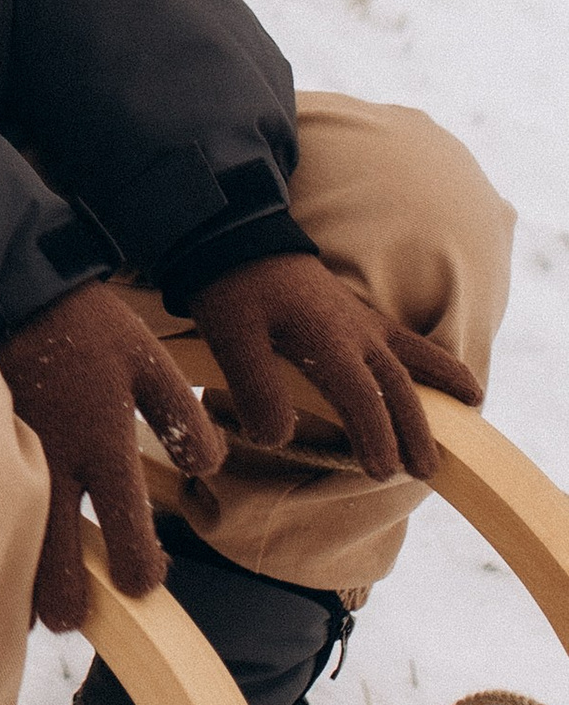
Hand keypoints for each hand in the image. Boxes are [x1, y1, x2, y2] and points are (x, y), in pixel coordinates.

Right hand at [0, 283, 226, 631]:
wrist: (8, 283)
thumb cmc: (86, 325)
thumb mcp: (150, 361)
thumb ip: (183, 418)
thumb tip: (207, 467)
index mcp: (103, 444)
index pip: (126, 536)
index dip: (138, 572)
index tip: (141, 581)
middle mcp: (56, 461)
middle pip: (57, 561)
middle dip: (66, 602)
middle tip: (71, 619)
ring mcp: (12, 456)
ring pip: (14, 542)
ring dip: (24, 575)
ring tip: (33, 601)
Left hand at [190, 252, 478, 484]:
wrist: (233, 233)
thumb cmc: (232, 289)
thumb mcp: (232, 339)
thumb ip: (255, 391)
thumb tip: (277, 439)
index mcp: (327, 341)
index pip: (363, 399)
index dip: (375, 436)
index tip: (382, 471)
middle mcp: (356, 332)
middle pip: (398, 386)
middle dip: (415, 429)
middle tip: (427, 470)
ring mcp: (361, 320)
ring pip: (415, 355)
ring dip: (442, 383)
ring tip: (472, 405)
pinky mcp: (357, 312)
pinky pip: (406, 339)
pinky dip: (431, 356)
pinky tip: (440, 370)